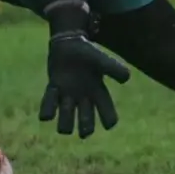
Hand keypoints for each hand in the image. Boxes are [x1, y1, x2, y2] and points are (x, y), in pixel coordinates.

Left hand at [38, 0, 130, 138]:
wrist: (68, 43)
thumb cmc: (87, 53)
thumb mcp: (101, 59)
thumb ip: (113, 68)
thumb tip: (126, 78)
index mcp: (98, 93)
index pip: (108, 114)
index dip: (109, 120)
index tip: (108, 123)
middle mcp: (83, 99)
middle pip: (86, 124)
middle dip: (85, 127)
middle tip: (84, 130)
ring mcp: (67, 97)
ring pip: (65, 122)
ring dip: (65, 120)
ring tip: (66, 105)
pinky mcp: (54, 91)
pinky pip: (48, 108)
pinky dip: (48, 108)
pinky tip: (53, 91)